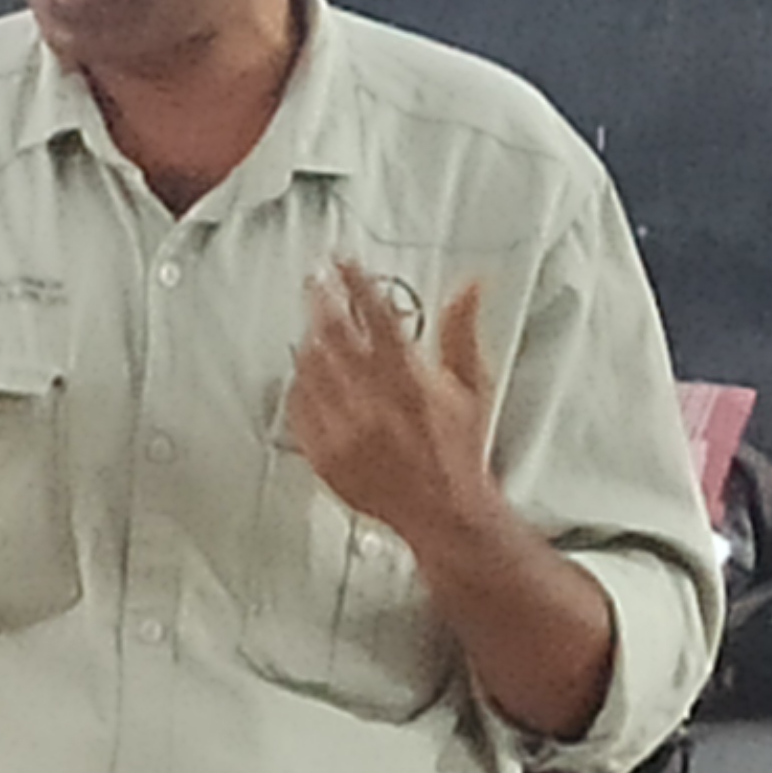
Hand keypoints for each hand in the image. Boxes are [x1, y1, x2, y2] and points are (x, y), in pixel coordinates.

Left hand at [283, 263, 497, 544]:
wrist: (444, 510)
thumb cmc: (460, 450)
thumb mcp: (473, 385)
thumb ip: (463, 330)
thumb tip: (470, 285)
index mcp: (410, 379)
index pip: (376, 314)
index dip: (356, 281)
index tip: (344, 261)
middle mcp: (373, 401)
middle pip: (334, 335)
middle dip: (320, 300)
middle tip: (313, 280)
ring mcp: (345, 428)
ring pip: (311, 368)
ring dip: (307, 339)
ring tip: (308, 323)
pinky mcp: (326, 454)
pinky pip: (299, 408)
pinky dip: (298, 384)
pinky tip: (301, 373)